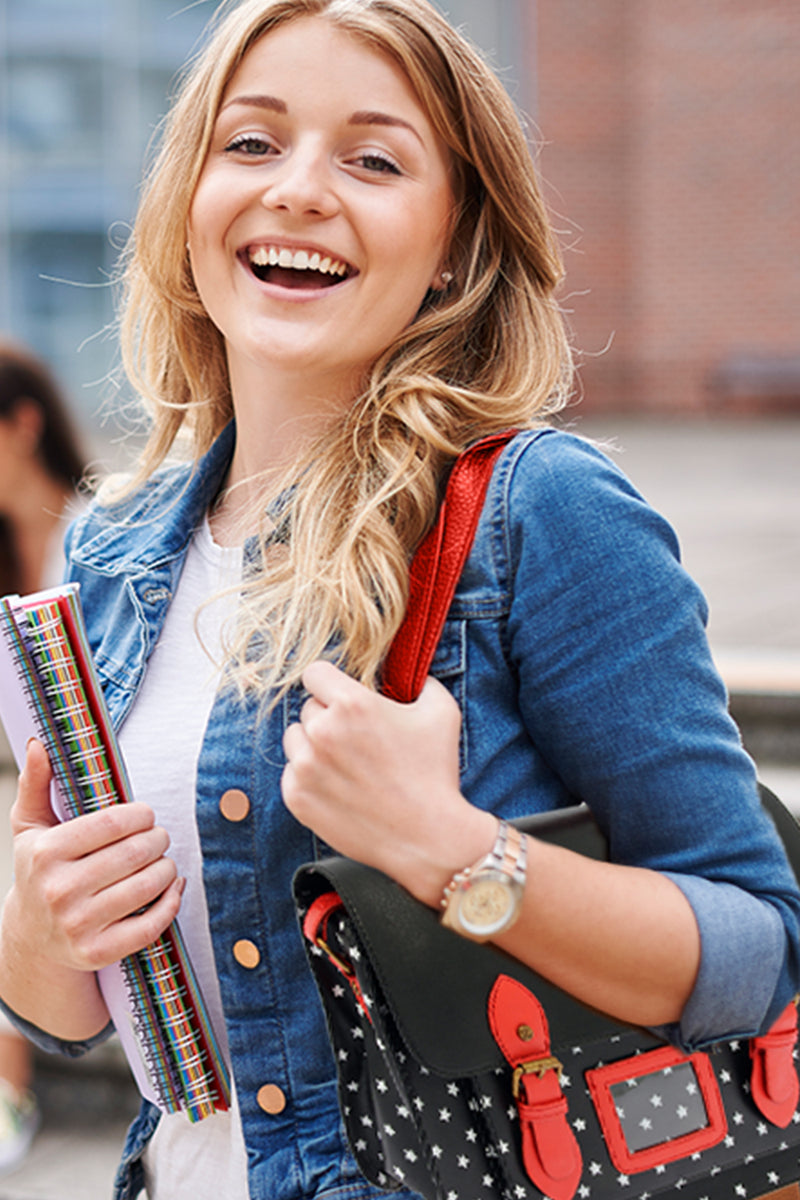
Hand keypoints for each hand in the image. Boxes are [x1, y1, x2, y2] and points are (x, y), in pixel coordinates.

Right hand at [6, 739, 183, 973]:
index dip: (142, 815)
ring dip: (167, 867)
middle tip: (159, 836)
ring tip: (163, 860)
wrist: (30, 937)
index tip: (146, 815)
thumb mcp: (30, 827)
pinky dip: (171, 903)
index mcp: (44, 853)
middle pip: (136, 853)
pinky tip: (174, 887)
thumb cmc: (39, 870)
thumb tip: (40, 744)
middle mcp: (58, 891)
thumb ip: (35, 783)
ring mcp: (77, 925)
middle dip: (158, 839)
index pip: (114, 823)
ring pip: (147, 885)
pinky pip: (150, 926)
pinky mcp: (96, 953)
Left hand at [281, 662, 494, 904]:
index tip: (340, 696)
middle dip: (329, 717)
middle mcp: (322, 732)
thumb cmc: (436, 773)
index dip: (330, 683)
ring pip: (295, 738)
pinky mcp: (297, 797)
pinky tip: (339, 786)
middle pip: (308, 707)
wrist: (428, 837)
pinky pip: (291, 772)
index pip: (315, 673)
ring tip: (345, 763)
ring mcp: (306, 767)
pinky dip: (309, 777)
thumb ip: (420, 682)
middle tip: (356, 739)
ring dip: (313, 745)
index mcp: (352, 704)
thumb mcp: (440, 712)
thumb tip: (408, 675)